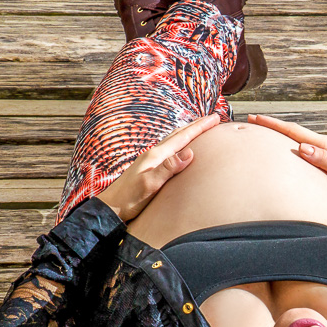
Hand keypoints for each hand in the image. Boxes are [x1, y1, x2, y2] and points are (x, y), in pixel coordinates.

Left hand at [97, 113, 220, 221]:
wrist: (111, 208)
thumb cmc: (129, 199)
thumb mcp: (150, 184)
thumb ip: (168, 168)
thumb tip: (189, 153)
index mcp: (156, 156)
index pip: (183, 137)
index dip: (200, 127)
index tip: (215, 118)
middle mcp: (154, 155)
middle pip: (179, 135)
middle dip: (197, 126)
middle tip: (213, 119)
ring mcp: (151, 161)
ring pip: (174, 141)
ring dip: (189, 133)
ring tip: (200, 130)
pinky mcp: (150, 168)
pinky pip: (170, 151)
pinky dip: (180, 144)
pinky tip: (181, 150)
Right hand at [246, 114, 326, 213]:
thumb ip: (325, 160)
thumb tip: (302, 147)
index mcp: (326, 145)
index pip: (295, 131)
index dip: (274, 124)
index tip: (255, 118)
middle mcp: (325, 145)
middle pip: (294, 131)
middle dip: (272, 125)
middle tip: (252, 120)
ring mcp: (325, 152)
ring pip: (297, 139)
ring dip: (280, 134)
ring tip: (263, 131)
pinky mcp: (325, 161)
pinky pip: (302, 148)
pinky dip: (289, 144)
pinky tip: (284, 148)